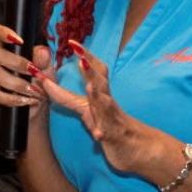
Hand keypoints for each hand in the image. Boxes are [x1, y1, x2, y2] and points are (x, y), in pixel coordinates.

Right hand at [0, 23, 49, 115]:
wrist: (38, 101)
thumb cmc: (40, 80)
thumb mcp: (46, 68)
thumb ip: (44, 59)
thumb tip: (42, 51)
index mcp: (5, 46)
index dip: (1, 32)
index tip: (20, 41)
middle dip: (16, 63)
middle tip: (34, 72)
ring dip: (17, 83)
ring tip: (34, 91)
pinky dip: (13, 99)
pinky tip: (27, 100)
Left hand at [39, 40, 153, 172]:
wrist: (140, 150)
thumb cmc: (113, 129)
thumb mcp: (90, 111)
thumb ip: (71, 98)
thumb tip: (51, 84)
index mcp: (101, 96)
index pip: (94, 72)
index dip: (85, 57)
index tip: (73, 42)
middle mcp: (107, 105)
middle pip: (101, 83)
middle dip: (90, 69)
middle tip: (80, 55)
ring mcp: (112, 121)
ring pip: (106, 106)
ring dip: (97, 96)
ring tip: (90, 87)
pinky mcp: (114, 138)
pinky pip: (108, 135)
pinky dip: (103, 132)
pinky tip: (98, 133)